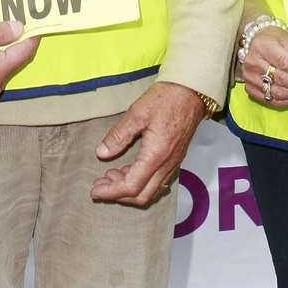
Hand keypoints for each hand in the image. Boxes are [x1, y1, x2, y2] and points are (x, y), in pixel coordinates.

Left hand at [91, 82, 206, 206]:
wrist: (192, 91)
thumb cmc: (167, 98)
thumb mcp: (137, 113)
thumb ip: (119, 135)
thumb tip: (102, 153)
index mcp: (156, 155)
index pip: (131, 186)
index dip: (111, 192)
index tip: (95, 191)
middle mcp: (167, 164)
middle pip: (142, 196)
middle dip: (118, 195)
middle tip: (100, 184)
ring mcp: (173, 163)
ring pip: (151, 190)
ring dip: (130, 189)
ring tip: (111, 175)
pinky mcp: (175, 158)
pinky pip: (158, 180)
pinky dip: (141, 181)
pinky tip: (129, 169)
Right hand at [239, 25, 287, 107]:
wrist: (254, 42)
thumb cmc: (273, 38)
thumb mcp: (285, 37)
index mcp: (262, 46)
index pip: (284, 61)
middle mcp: (253, 62)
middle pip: (282, 79)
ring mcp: (249, 77)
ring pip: (278, 92)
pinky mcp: (250, 89)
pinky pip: (272, 100)